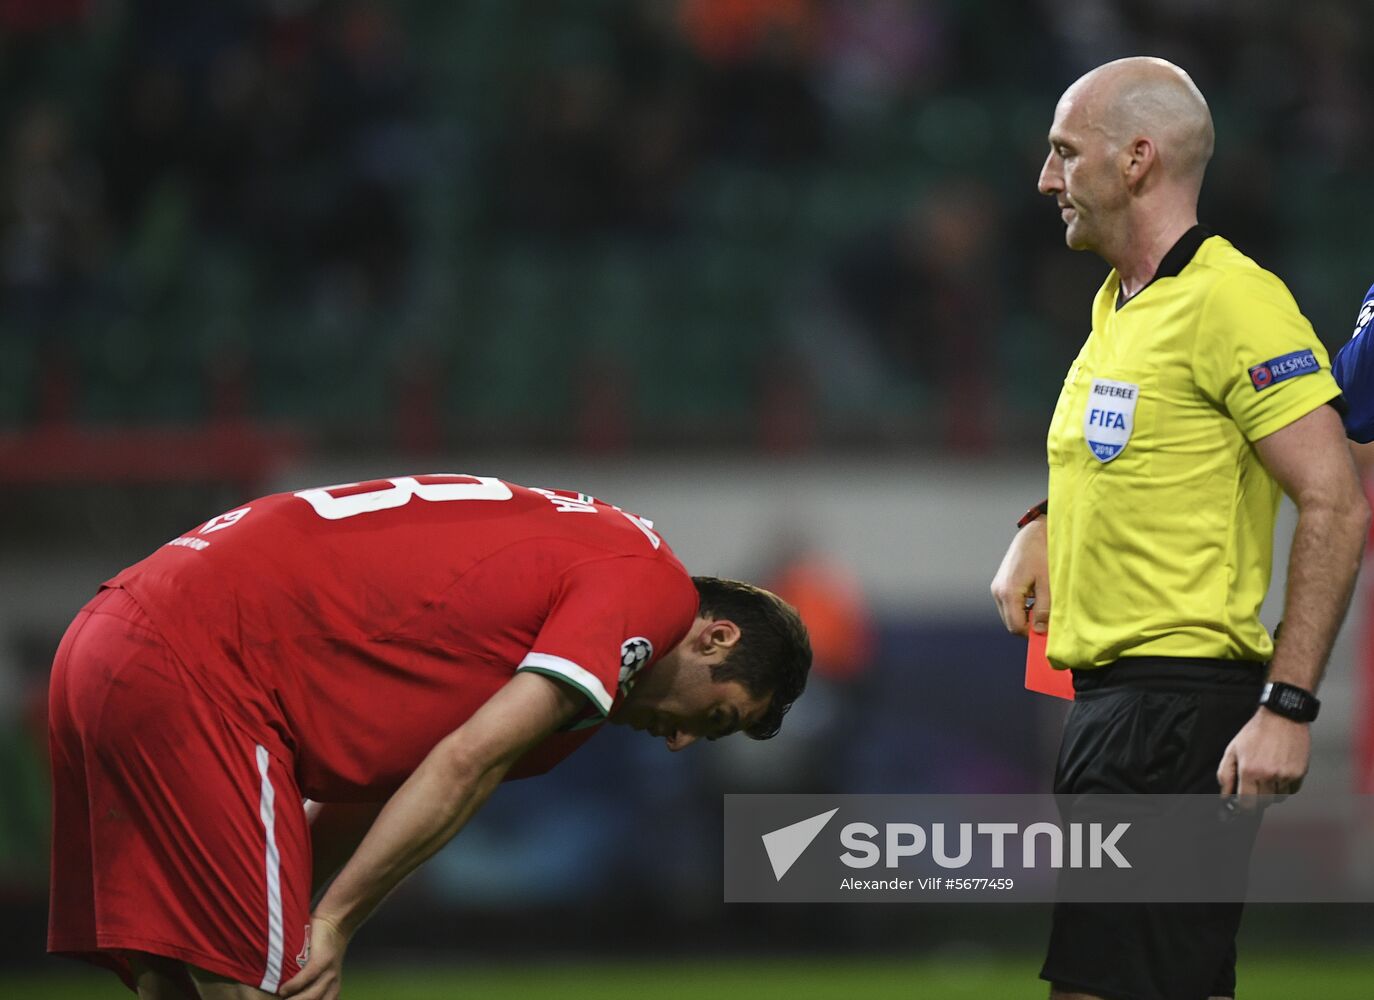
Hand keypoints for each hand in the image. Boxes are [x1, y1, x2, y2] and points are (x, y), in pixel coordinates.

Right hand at [279, 915, 348, 999]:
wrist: (336, 922)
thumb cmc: (320, 948)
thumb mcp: (317, 972)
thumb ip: (305, 985)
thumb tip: (280, 993)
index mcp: (331, 992)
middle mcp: (332, 986)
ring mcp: (329, 974)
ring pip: (310, 997)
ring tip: (278, 999)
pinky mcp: (323, 960)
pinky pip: (307, 977)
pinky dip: (293, 986)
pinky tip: (282, 990)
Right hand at [990, 517, 1049, 635]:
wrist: (1035, 532)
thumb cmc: (1043, 554)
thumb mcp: (1048, 583)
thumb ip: (1043, 609)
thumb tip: (1040, 630)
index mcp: (1008, 593)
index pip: (1016, 627)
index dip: (1032, 633)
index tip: (1047, 629)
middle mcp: (998, 592)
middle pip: (1011, 623)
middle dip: (1029, 624)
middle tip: (1047, 616)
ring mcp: (997, 587)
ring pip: (1010, 614)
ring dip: (1025, 615)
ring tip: (1042, 602)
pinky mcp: (1000, 584)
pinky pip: (1009, 604)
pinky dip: (1022, 606)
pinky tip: (1035, 595)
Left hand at [1216, 708, 1310, 799]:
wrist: (1282, 717)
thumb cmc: (1256, 732)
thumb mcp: (1232, 750)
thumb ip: (1225, 775)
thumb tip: (1225, 796)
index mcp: (1249, 771)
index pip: (1247, 804)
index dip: (1243, 808)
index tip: (1242, 807)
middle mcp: (1269, 775)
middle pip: (1263, 804)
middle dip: (1256, 799)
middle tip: (1253, 786)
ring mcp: (1286, 775)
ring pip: (1278, 798)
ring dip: (1271, 792)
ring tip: (1267, 774)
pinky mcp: (1300, 773)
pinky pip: (1292, 791)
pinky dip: (1284, 787)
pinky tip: (1278, 772)